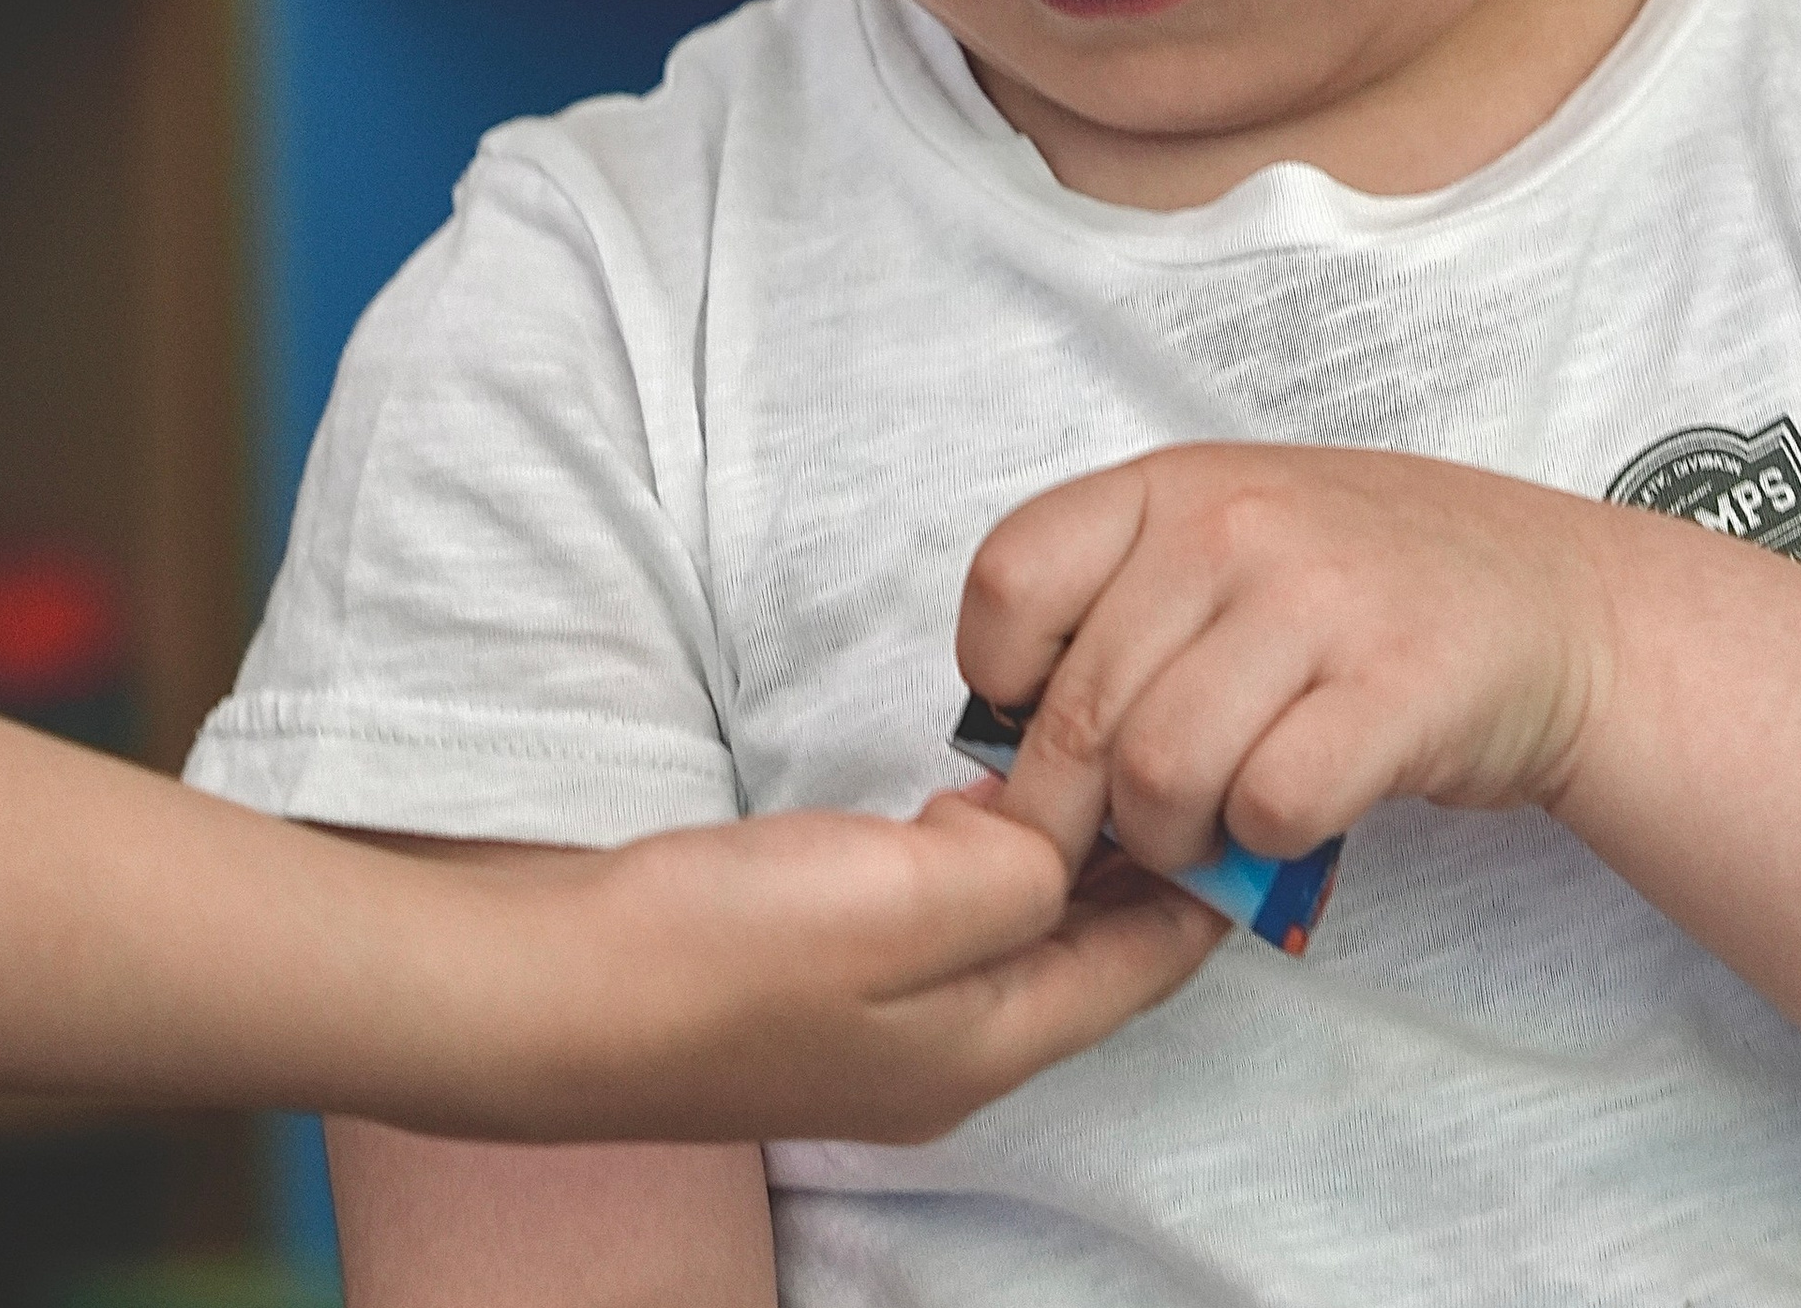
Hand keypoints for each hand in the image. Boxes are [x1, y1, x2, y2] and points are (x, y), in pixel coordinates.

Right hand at [489, 786, 1222, 1143]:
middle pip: (1085, 950)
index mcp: (985, 1047)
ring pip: (1014, 925)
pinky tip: (978, 790)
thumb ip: (1025, 867)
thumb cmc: (720, 952)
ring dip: (1064, 848)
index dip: (1209, 884)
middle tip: (1197, 751)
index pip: (1143, 964)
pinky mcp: (815, 972)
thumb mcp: (907, 895)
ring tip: (1109, 752)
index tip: (1260, 797)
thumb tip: (1066, 836)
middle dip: (1146, 860)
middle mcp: (944, 1050)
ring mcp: (874, 1019)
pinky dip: (983, 847)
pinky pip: (940, 908)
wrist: (540, 989)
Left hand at [955, 441, 1617, 880]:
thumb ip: (1120, 608)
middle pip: (1080, 714)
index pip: (1008, 582)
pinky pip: (1270, 809)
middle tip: (1125, 834)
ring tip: (1214, 826)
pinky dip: (1269, 844)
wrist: (1556, 604)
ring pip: (1161, 775)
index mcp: (1174, 485)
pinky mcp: (1397, 691)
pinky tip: (1296, 815)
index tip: (1045, 725)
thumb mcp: (1228, 541)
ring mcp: (1320, 601)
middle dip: (1084, 816)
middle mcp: (1236, 525)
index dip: (1004, 684)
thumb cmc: (1366, 587)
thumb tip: (1005, 750)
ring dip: (1176, 841)